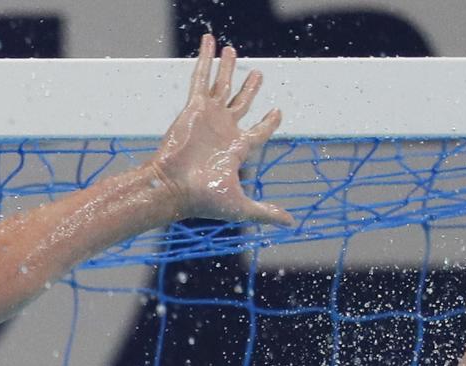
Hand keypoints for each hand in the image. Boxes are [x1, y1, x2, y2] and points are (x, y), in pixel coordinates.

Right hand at [150, 34, 293, 226]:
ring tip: (232, 51)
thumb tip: (292, 224)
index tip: (278, 111)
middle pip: (241, 104)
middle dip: (249, 89)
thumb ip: (266, 212)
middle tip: (258, 75)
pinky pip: (202, 76)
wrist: (174, 187)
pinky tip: (209, 41)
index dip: (270, 122)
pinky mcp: (194, 107)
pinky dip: (205, 58)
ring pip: (222, 86)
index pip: (258, 131)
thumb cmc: (204, 199)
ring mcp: (208, 117)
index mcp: (236, 150)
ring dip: (228, 69)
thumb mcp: (241, 206)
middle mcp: (223, 131)